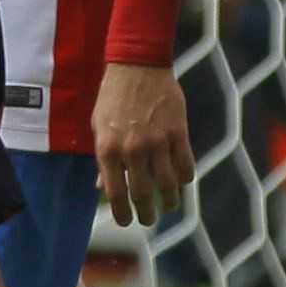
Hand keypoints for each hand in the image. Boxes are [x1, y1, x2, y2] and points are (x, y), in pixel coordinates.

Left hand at [91, 63, 195, 228]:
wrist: (137, 65)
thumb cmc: (113, 97)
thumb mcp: (99, 127)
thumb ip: (103, 159)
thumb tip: (102, 188)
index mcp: (108, 149)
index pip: (115, 194)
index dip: (121, 214)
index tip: (126, 221)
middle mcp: (132, 149)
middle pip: (143, 195)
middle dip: (146, 214)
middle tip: (148, 218)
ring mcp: (157, 141)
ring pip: (168, 186)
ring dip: (168, 202)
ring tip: (167, 205)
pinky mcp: (178, 132)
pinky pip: (185, 166)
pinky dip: (184, 178)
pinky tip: (180, 180)